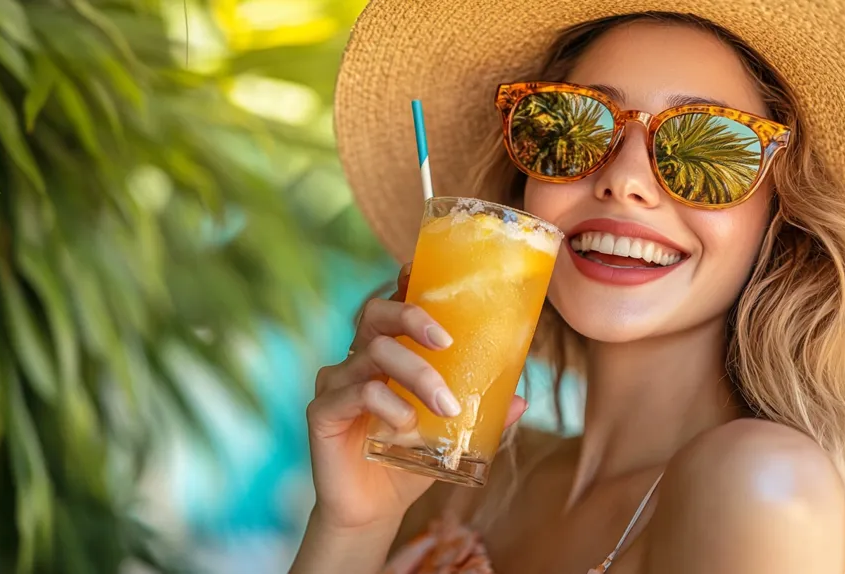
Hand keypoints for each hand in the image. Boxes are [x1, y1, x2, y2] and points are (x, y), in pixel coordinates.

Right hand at [306, 263, 527, 532]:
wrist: (372, 511)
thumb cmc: (409, 460)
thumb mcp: (450, 435)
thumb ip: (481, 414)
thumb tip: (521, 398)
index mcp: (385, 353)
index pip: (392, 304)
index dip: (404, 282)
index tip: (420, 269)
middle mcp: (356, 358)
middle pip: (375, 313)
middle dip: (414, 317)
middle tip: (447, 341)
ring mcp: (336, 383)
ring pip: (374, 353)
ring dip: (417, 375)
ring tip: (446, 406)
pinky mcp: (323, 411)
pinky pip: (357, 392)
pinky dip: (388, 405)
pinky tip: (407, 426)